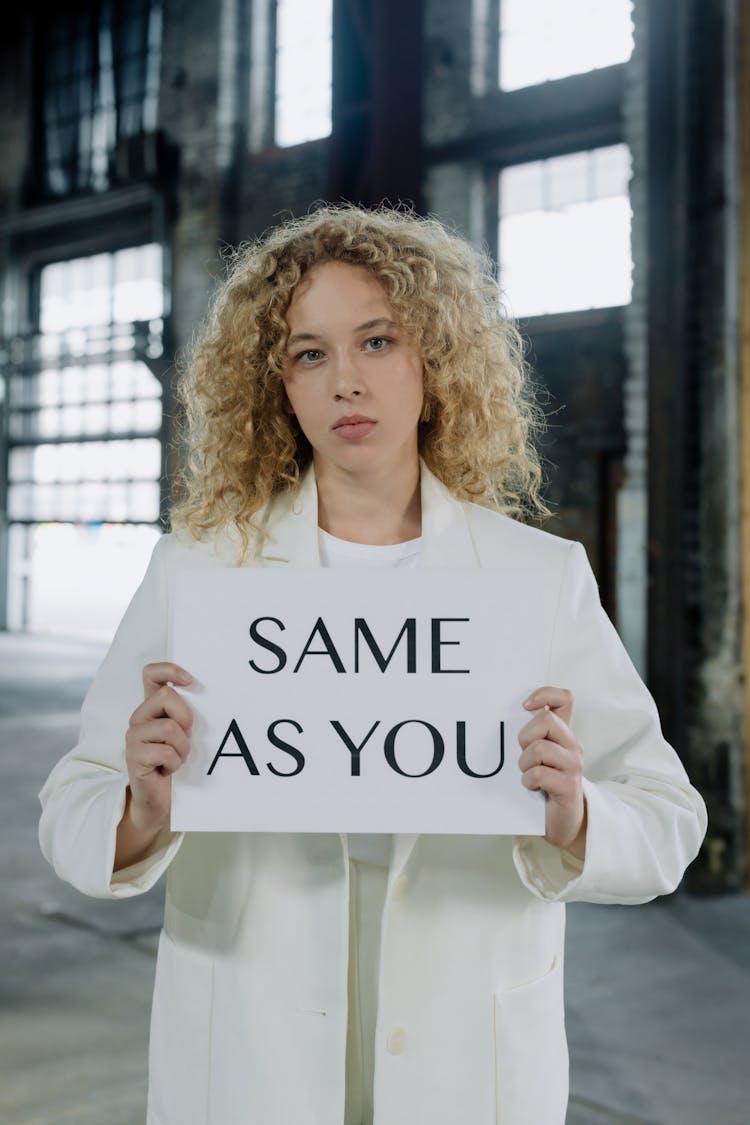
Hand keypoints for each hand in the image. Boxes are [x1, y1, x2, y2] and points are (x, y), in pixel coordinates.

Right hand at [123, 662, 193, 836]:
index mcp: (152, 707)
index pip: (151, 674)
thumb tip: (209, 694)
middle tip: (186, 738)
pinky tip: (169, 770)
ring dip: (182, 747)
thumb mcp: (185, 734)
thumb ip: (187, 714)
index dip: (169, 669)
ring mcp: (133, 736)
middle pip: (167, 695)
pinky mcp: (133, 757)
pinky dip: (174, 763)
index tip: (190, 681)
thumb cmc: (176, 763)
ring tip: (178, 758)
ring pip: (168, 727)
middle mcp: (139, 717)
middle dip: (186, 717)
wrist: (159, 801)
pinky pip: (164, 751)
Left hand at [518, 686, 586, 859]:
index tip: (525, 706)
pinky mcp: (568, 786)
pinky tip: (533, 788)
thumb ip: (531, 736)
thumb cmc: (545, 785)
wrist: (565, 822)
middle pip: (546, 719)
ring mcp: (573, 765)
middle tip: (525, 755)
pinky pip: (539, 773)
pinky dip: (528, 781)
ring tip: (528, 774)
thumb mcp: (539, 755)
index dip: (545, 693)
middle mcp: (572, 745)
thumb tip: (502, 716)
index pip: (564, 698)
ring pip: (539, 747)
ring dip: (525, 763)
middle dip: (526, 737)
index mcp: (564, 734)